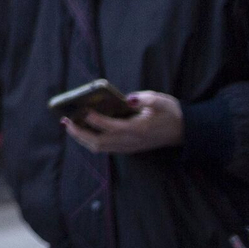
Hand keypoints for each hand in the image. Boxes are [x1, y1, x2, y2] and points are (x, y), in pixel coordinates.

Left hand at [64, 91, 183, 153]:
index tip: (84, 111)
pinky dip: (90, 140)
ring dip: (82, 138)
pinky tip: (81, 130)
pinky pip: (104, 148)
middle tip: (66, 121)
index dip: (97, 120)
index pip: (113, 127)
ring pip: (100, 148)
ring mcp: (128, 147)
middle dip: (80, 133)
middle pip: (100, 142)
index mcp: (139, 129)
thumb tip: (128, 99)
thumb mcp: (161, 101)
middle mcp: (131, 141)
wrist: (183, 131)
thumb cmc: (170, 113)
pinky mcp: (127, 148)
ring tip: (68, 125)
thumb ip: (145, 99)